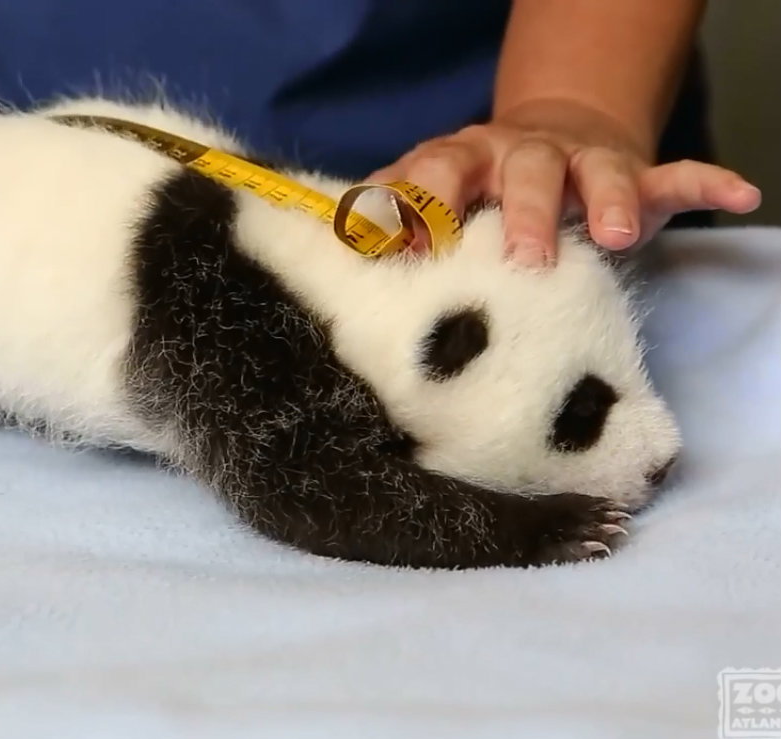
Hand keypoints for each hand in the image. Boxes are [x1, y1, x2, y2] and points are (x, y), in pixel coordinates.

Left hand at [367, 99, 760, 265]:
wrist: (545, 142)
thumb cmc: (476, 194)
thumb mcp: (431, 204)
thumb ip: (392, 223)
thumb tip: (336, 248)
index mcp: (461, 160)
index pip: (434, 172)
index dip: (418, 205)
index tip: (400, 249)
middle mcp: (519, 154)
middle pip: (523, 173)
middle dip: (523, 212)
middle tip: (524, 259)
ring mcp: (582, 161)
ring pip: (599, 170)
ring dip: (609, 197)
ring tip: (617, 235)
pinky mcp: (636, 174)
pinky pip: (675, 175)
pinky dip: (707, 183)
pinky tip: (738, 194)